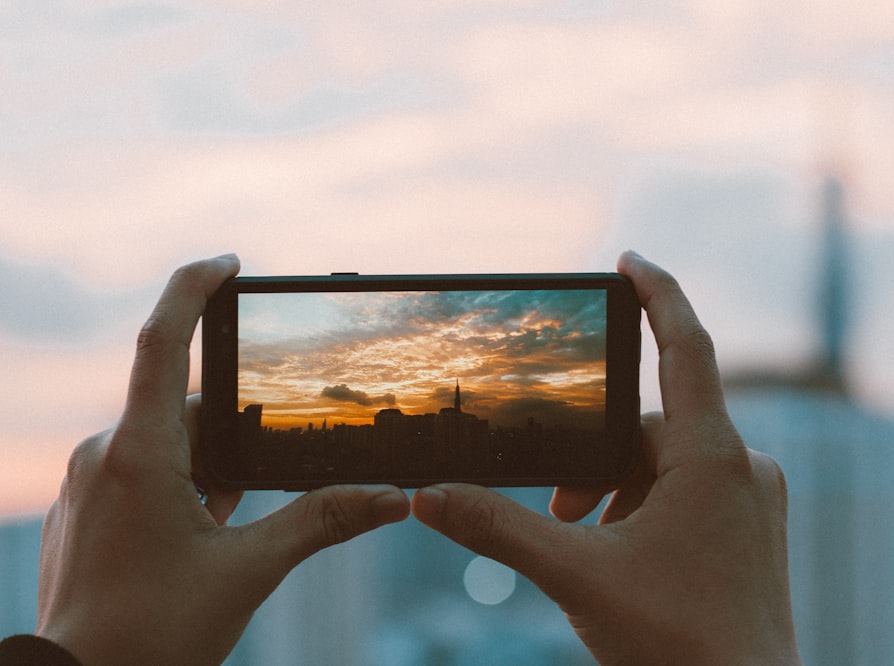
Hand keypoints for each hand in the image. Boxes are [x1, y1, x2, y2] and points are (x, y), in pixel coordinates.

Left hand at [35, 255, 409, 665]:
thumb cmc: (152, 636)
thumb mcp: (249, 571)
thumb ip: (322, 522)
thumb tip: (392, 497)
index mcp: (140, 453)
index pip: (161, 341)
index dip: (193, 288)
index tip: (229, 264)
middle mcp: (104, 456)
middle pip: (182, 406)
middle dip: (232, 431)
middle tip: (265, 469)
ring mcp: (88, 486)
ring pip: (165, 446)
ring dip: (208, 470)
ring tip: (228, 528)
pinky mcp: (85, 513)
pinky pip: (141, 474)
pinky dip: (181, 489)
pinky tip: (200, 539)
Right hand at [413, 251, 799, 663]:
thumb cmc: (681, 644)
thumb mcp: (578, 576)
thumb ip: (499, 529)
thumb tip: (428, 497)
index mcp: (711, 457)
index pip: (687, 346)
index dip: (659, 292)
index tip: (628, 260)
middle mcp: (743, 465)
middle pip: (650, 427)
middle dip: (594, 458)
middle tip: (556, 508)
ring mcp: (752, 498)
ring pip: (666, 465)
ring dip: (616, 490)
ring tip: (582, 542)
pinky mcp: (749, 527)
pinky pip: (688, 491)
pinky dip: (645, 508)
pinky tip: (619, 554)